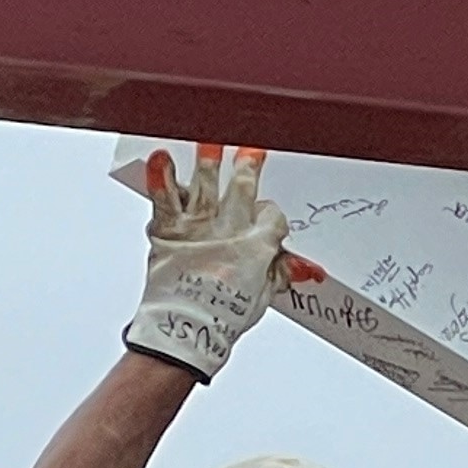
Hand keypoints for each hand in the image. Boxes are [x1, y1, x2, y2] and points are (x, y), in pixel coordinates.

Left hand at [127, 141, 316, 380]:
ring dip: (209, 159)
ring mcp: (197, 225)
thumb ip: (281, 273)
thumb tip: (306, 269)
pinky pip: (165, 197)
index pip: (272, 215)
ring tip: (211, 138)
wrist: (186, 329)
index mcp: (257, 245)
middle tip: (252, 148)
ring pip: (206, 183)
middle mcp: (228, 228)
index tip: (268, 217)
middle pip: (244, 187)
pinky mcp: (169, 228)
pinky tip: (161, 156)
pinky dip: (161, 176)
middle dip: (249, 165)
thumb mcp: (264, 296)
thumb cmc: (223, 317)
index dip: (271, 215)